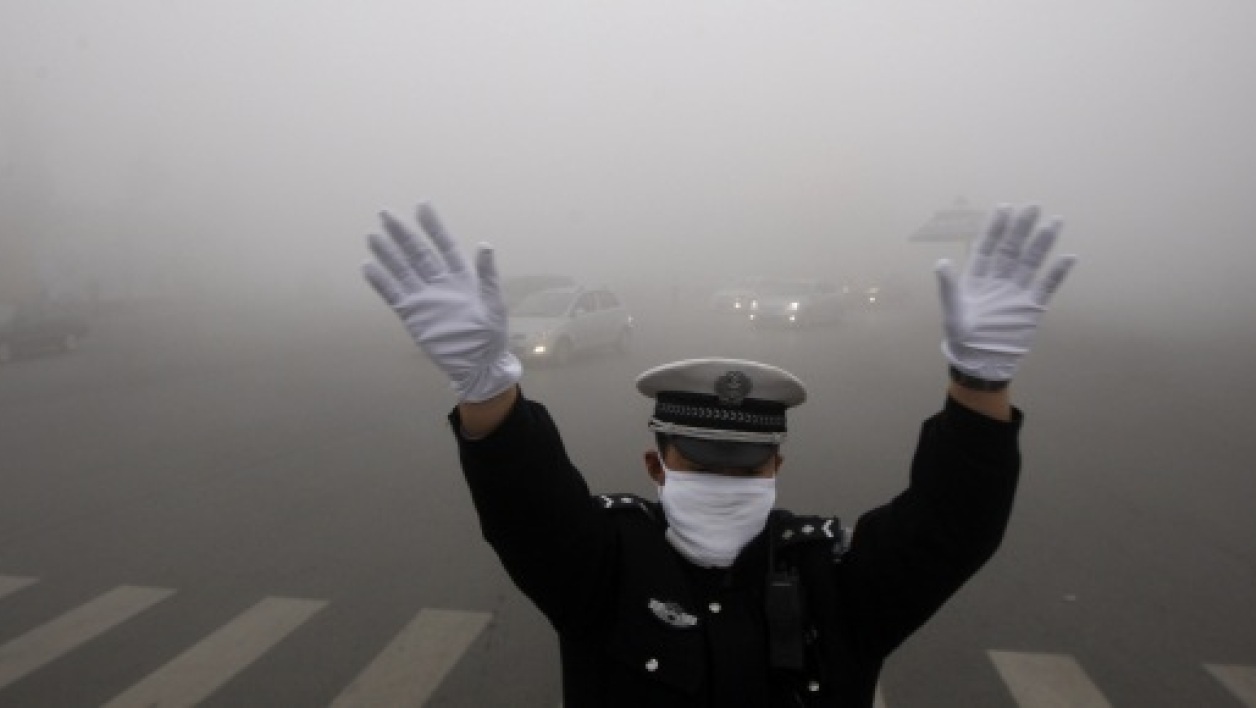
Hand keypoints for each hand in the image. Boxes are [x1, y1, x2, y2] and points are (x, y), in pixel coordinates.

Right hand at [362, 203, 520, 401]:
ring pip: (402, 270)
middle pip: (417, 252)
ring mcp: (424, 298)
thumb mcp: (494, 303)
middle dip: (402, 233)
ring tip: (372, 236)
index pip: (444, 244)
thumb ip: (487, 274)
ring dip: (388, 253)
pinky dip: (381, 282)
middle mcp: (439, 282)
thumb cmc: (490, 335)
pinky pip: (393, 295)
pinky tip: (368, 267)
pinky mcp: (413, 315)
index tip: (422, 205)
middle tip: (385, 213)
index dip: (433, 226)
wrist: (478, 364)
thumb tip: (485, 244)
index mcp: (461, 277)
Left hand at [934, 204, 1077, 381]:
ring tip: (1055, 222)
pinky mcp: (1032, 308)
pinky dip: (1057, 273)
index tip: (1005, 208)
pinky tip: (1069, 256)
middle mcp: (998, 281)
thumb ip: (949, 288)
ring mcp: (1016, 292)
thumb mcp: (952, 313)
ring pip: (1031, 262)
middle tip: (1033, 206)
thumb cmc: (961, 339)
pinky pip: (1047, 286)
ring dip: (1042, 243)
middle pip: (1012, 249)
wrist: (981, 365)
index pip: (988, 247)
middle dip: (1021, 228)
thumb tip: (941, 262)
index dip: (996, 229)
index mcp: (977, 279)